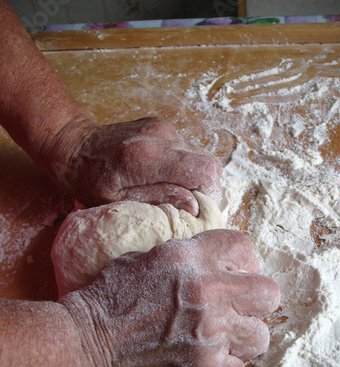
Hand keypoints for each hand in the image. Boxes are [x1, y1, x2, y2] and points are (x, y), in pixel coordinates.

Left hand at [46, 117, 221, 215]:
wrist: (74, 145)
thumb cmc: (89, 180)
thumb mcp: (117, 201)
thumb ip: (158, 200)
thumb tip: (194, 205)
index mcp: (146, 157)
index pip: (203, 171)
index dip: (209, 194)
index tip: (198, 210)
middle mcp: (160, 136)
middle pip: (209, 163)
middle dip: (206, 188)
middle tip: (189, 205)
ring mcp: (163, 128)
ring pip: (201, 156)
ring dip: (195, 178)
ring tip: (175, 192)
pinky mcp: (163, 127)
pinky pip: (188, 151)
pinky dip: (185, 168)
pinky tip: (166, 178)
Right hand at [60, 230, 279, 366]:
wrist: (83, 352)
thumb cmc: (105, 303)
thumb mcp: (143, 260)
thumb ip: (186, 259)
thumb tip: (214, 264)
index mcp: (189, 258)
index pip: (243, 247)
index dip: (242, 262)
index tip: (235, 275)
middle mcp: (208, 292)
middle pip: (268, 293)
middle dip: (255, 301)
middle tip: (236, 309)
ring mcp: (211, 336)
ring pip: (260, 336)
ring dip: (241, 338)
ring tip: (216, 341)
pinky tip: (199, 363)